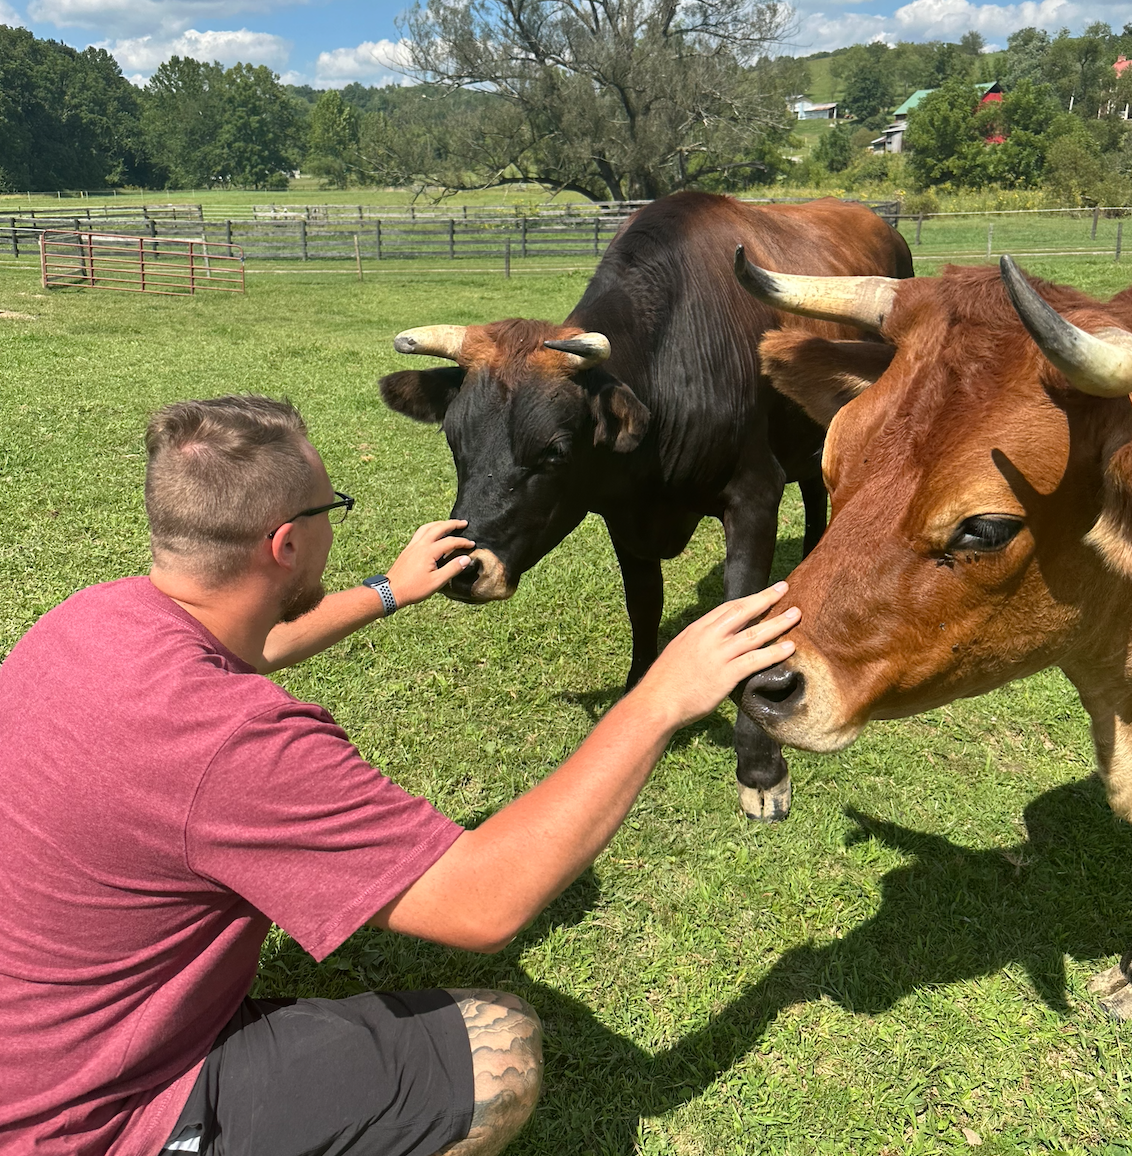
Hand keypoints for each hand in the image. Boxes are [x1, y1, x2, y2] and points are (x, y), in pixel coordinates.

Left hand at [385, 519, 474, 607]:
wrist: (391, 591)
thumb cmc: (414, 588)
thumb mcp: (437, 582)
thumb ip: (452, 568)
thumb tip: (466, 559)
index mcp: (428, 552)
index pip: (450, 542)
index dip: (462, 542)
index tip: (472, 544)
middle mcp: (420, 545)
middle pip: (438, 528)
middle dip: (452, 524)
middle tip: (463, 523)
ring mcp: (412, 545)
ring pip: (427, 527)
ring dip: (439, 523)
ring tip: (448, 524)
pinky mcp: (408, 549)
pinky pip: (420, 532)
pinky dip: (429, 528)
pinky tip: (432, 532)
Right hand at [633, 583, 798, 730]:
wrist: (656, 702)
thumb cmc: (664, 682)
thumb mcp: (679, 652)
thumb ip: (698, 645)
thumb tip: (712, 644)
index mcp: (696, 630)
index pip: (727, 608)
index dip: (748, 599)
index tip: (764, 593)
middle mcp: (708, 637)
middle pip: (742, 611)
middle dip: (765, 598)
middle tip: (784, 588)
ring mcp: (718, 655)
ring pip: (753, 634)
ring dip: (777, 623)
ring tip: (796, 615)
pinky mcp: (725, 675)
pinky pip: (755, 660)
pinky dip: (774, 653)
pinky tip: (789, 649)